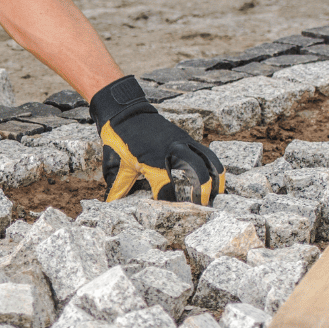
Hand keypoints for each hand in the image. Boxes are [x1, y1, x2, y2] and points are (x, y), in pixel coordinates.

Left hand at [91, 75, 223, 204]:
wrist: (125, 112)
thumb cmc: (119, 140)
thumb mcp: (117, 165)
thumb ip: (119, 187)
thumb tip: (112, 204)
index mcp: (153, 161)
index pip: (168, 188)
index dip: (171, 204)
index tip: (173, 215)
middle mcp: (172, 151)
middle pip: (198, 175)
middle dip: (202, 194)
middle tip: (202, 210)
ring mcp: (182, 143)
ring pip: (208, 163)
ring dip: (215, 182)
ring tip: (216, 198)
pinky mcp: (187, 138)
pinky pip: (207, 154)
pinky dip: (215, 168)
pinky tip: (216, 182)